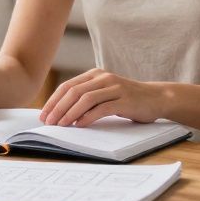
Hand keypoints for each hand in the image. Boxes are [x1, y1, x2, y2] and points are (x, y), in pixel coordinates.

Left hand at [38, 68, 164, 126]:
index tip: (43, 115)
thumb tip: (61, 114)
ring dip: (70, 113)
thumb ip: (87, 98)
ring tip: (61, 125)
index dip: (53, 101)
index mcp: (95, 75)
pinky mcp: (124, 99)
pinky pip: (102, 108)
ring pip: (86, 99)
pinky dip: (88, 117)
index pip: (68, 86)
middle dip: (58, 108)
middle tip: (49, 122)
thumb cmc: (127, 100)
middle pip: (74, 91)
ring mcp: (114, 87)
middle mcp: (103, 78)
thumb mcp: (104, 94)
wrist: (156, 98)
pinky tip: (80, 125)